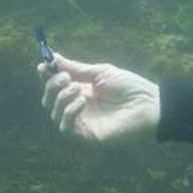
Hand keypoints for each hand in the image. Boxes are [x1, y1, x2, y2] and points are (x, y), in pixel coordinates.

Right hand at [38, 54, 159, 143]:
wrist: (150, 104)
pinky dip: (69, 112)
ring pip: (55, 113)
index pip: (55, 86)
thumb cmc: (130, 87)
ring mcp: (83, 122)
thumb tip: (54, 57)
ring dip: (62, 97)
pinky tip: (82, 101)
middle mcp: (79, 108)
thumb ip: (76, 68)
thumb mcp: (100, 73)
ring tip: (78, 88)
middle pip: (50, 100)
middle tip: (65, 77)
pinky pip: (66, 128)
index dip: (46, 76)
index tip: (43, 65)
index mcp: (82, 91)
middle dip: (51, 86)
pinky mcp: (87, 136)